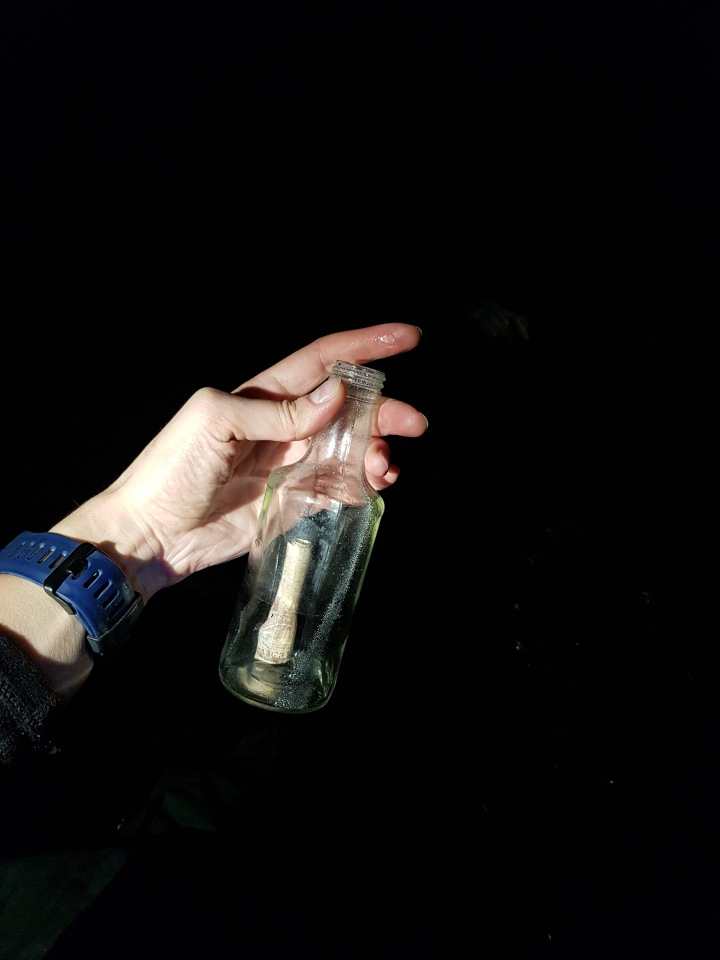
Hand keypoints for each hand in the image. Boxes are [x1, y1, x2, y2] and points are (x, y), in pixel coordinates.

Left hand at [53, 323, 426, 602]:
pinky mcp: (293, 502)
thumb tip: (336, 393)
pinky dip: (363, 485)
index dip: (366, 346)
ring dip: (375, 452)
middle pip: (348, 408)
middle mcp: (284, 426)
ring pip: (350, 448)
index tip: (409, 338)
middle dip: (384, 410)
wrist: (151, 532)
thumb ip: (278, 410)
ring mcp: (290, 464)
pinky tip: (373, 487)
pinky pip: (339, 487)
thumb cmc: (170, 469)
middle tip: (415, 423)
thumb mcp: (216, 423)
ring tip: (383, 468)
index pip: (324, 361)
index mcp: (263, 395)